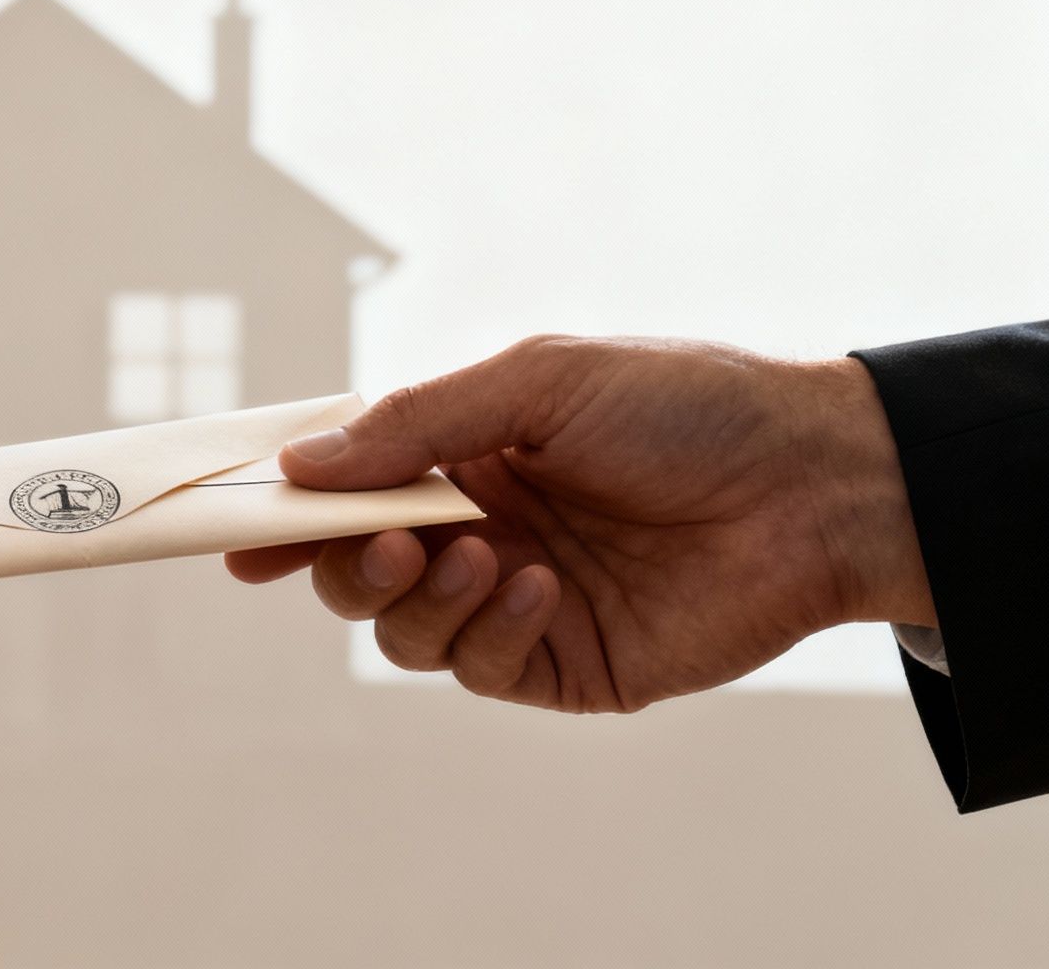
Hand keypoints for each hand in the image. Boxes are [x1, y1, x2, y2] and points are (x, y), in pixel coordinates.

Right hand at [225, 336, 931, 712]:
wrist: (816, 485)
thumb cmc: (684, 407)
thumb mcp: (539, 381)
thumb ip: (415, 423)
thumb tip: (297, 463)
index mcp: (463, 455)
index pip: (346, 487)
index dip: (283, 509)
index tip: (232, 526)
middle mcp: (476, 529)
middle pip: (353, 568)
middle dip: (339, 562)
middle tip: (371, 540)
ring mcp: (513, 600)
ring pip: (401, 629)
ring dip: (414, 598)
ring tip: (472, 556)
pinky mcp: (561, 663)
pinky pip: (478, 667)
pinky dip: (487, 630)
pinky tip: (538, 587)